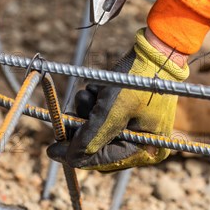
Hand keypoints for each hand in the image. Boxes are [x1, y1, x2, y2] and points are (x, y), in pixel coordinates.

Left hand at [51, 28, 188, 171]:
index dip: (75, 156)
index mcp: (146, 150)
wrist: (157, 49)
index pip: (102, 161)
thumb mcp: (112, 110)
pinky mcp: (127, 112)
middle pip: (99, 148)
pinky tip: (99, 89)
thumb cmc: (138, 79)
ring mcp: (136, 128)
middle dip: (82, 129)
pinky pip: (102, 115)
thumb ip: (91, 137)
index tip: (51, 150)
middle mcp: (143, 144)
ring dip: (86, 112)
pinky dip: (95, 103)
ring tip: (90, 95)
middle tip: (67, 116)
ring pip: (97, 130)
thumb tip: (71, 159)